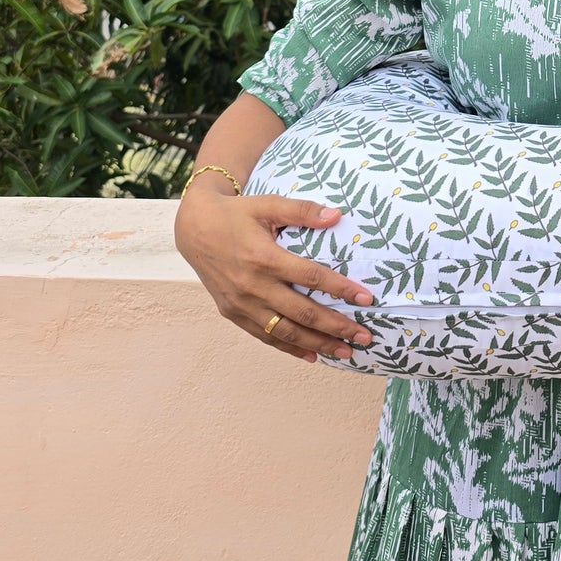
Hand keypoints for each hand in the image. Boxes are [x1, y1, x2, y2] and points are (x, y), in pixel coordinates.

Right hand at [174, 187, 374, 362]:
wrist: (194, 229)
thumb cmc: (236, 214)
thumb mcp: (267, 205)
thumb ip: (302, 210)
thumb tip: (336, 216)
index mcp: (264, 257)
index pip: (311, 277)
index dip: (340, 289)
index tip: (366, 299)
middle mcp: (252, 285)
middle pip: (302, 312)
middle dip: (336, 327)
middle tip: (365, 336)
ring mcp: (241, 303)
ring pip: (285, 331)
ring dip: (317, 344)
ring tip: (345, 352)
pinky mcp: (232, 313)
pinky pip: (265, 335)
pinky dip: (289, 349)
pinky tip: (312, 356)